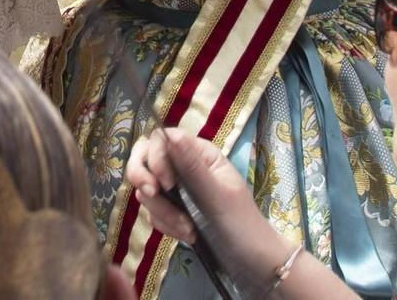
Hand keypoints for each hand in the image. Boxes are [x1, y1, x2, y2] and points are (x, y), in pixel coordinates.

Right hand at [124, 129, 290, 283]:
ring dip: (162, 212)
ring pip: (147, 189)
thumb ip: (192, 166)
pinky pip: (153, 212)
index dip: (156, 158)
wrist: (251, 262)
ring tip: (188, 230)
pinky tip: (187, 236)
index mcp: (200, 154)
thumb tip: (170, 134)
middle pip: (145, 159)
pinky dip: (165, 225)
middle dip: (144, 179)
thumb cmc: (242, 224)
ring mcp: (177, 189)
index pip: (161, 139)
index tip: (164, 184)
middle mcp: (184, 166)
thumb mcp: (218, 195)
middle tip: (153, 196)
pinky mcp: (172, 211)